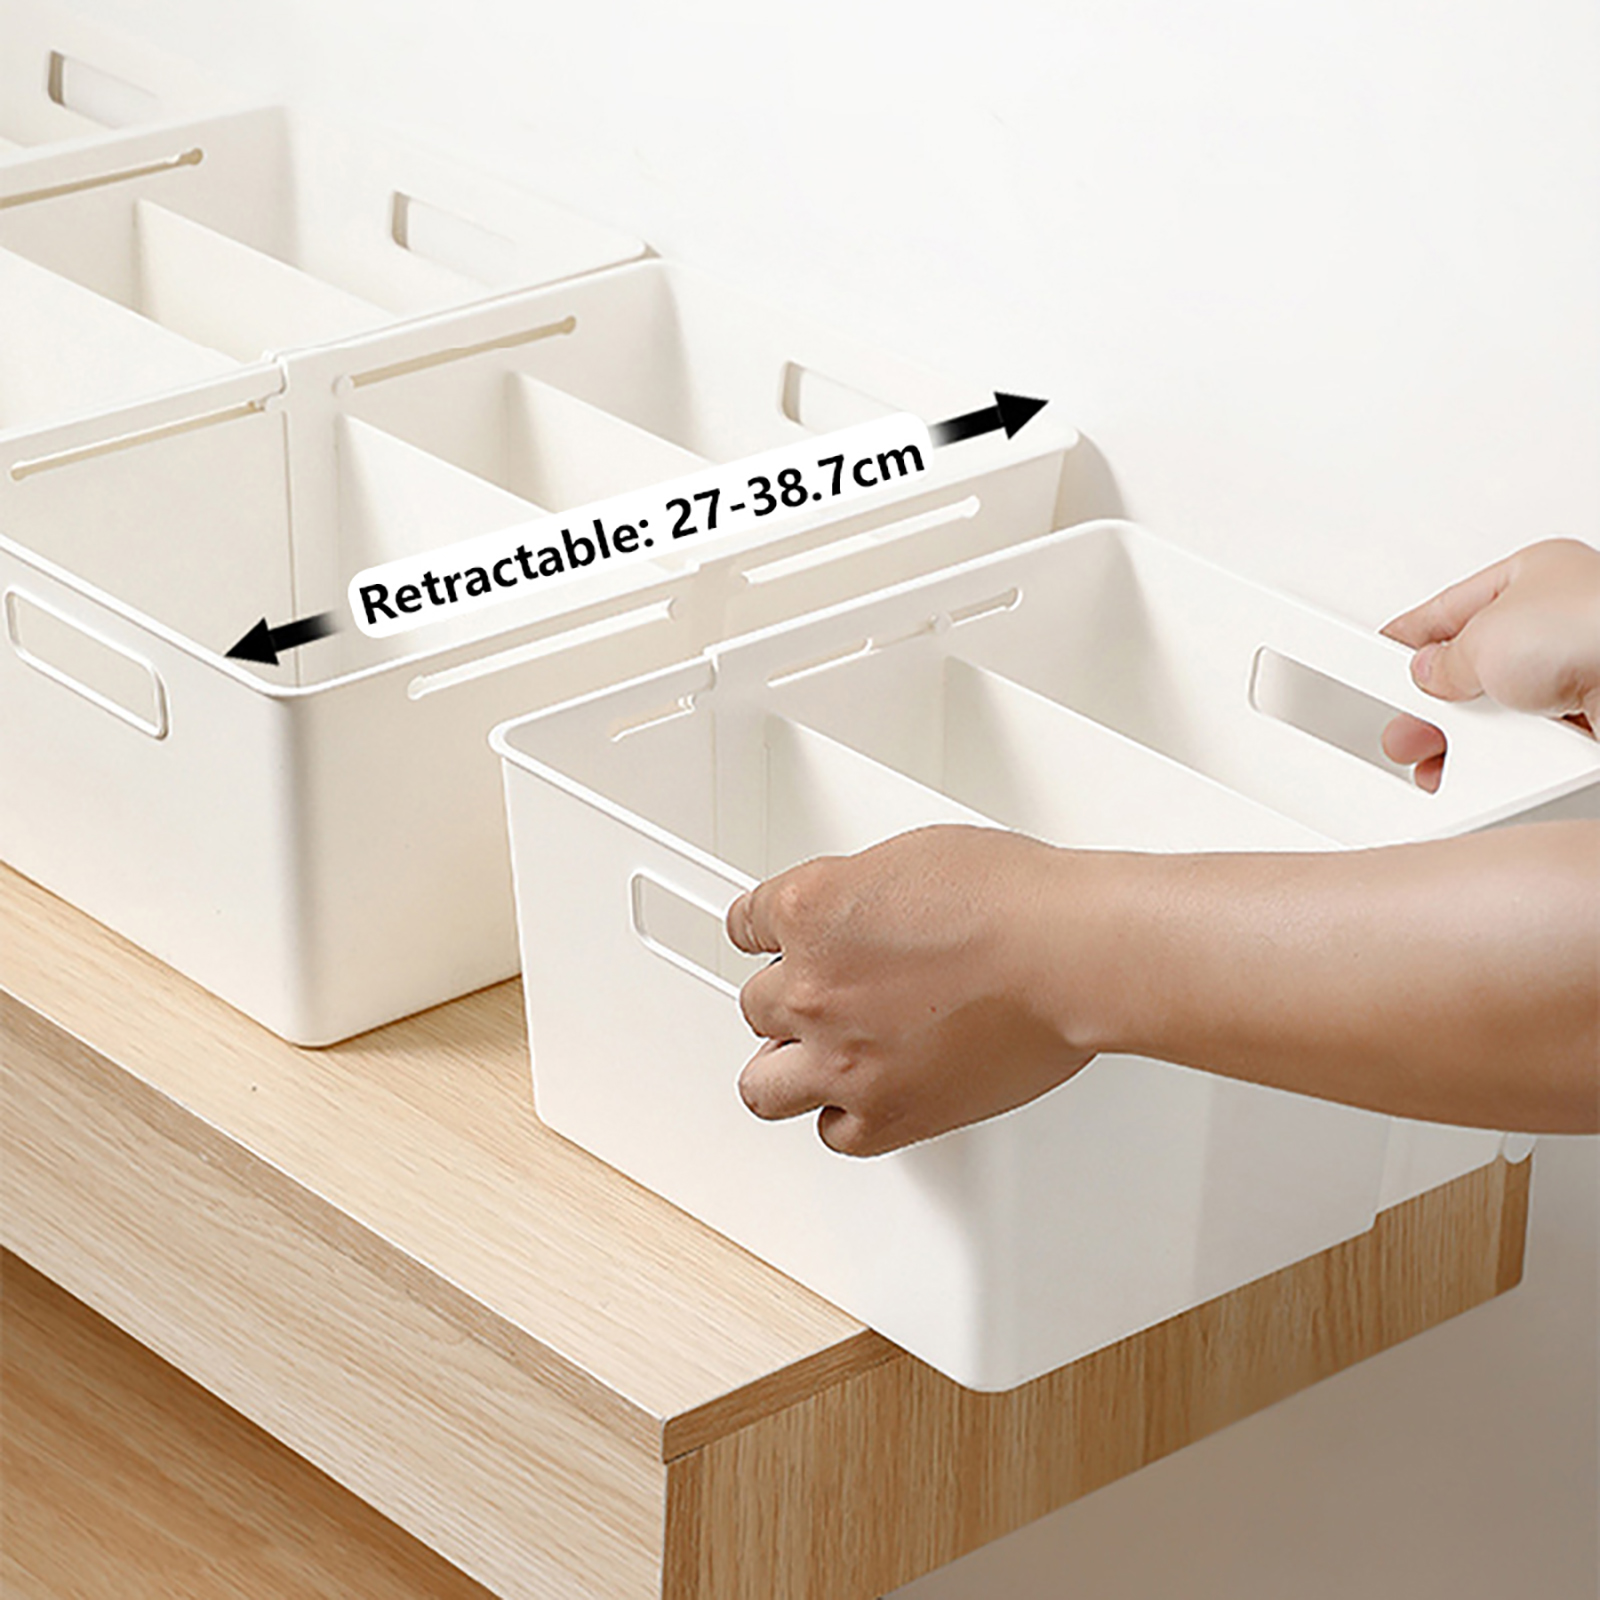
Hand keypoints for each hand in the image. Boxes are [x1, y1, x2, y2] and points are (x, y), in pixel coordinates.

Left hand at [725, 826, 1095, 1155]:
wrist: (1068, 955)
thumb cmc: (1014, 900)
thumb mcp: (910, 856)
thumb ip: (859, 893)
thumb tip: (857, 914)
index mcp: (809, 911)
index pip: (746, 926)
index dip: (765, 935)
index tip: (772, 942)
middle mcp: (812, 988)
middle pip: (754, 1005)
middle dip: (785, 1000)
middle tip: (819, 999)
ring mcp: (842, 1058)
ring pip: (763, 1084)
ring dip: (787, 1067)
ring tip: (816, 1059)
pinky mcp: (886, 1114)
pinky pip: (833, 1133)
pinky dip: (845, 1117)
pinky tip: (863, 1096)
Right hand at [1381, 539, 1599, 790]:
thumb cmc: (1595, 628)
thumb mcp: (1485, 636)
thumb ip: (1446, 658)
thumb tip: (1431, 671)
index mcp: (1535, 577)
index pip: (1452, 608)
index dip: (1411, 637)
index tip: (1379, 656)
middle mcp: (1564, 621)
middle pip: (1477, 667)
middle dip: (1437, 702)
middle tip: (1408, 722)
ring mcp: (1582, 672)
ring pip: (1504, 711)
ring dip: (1474, 734)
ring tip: (1449, 747)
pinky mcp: (1594, 722)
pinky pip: (1533, 744)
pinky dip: (1511, 756)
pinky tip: (1498, 757)